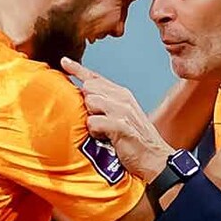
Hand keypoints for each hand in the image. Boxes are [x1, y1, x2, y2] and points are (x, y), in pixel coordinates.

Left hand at [61, 57, 172, 180]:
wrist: (155, 159)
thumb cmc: (137, 141)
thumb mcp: (123, 117)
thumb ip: (106, 104)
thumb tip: (84, 98)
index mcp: (123, 95)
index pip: (96, 77)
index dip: (78, 69)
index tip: (64, 62)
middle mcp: (123, 99)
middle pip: (89, 87)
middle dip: (86, 103)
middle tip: (97, 120)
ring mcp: (122, 111)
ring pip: (90, 102)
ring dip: (91, 119)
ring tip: (102, 131)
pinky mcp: (120, 125)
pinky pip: (93, 122)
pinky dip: (95, 132)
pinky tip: (105, 138)